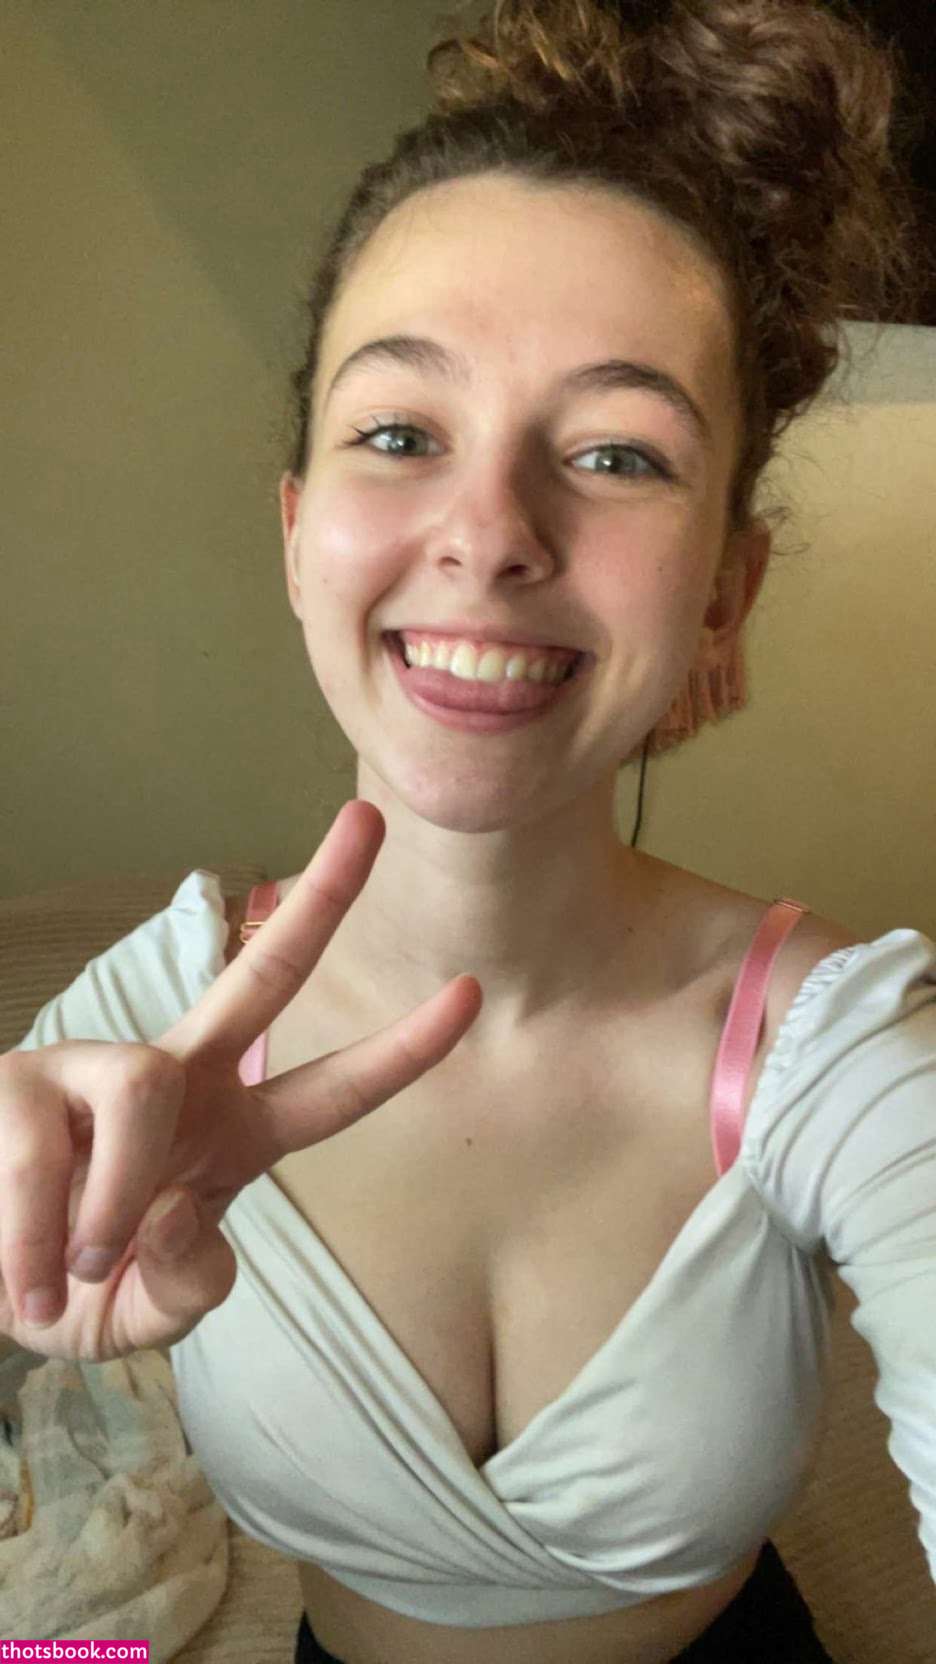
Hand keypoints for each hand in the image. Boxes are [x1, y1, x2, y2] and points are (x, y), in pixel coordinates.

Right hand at [0, 800, 481, 1359]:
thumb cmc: (57, 1289)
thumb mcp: (138, 1317)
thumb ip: (187, 1287)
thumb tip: (182, 1211)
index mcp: (227, 1137)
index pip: (330, 1091)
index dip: (400, 1051)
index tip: (469, 994)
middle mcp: (172, 1082)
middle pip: (262, 974)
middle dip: (322, 900)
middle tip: (371, 817)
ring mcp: (95, 1069)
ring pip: (145, 1089)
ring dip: (114, 1201)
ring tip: (75, 1272)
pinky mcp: (16, 1082)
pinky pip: (47, 1149)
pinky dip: (40, 1237)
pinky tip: (24, 1276)